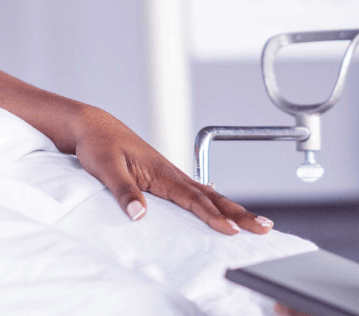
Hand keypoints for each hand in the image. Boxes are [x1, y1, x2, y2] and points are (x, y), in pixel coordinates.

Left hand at [69, 106, 274, 236]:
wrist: (93, 127)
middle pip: (213, 197)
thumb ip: (123, 191)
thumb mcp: (105, 168)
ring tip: (254, 222)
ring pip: (208, 194)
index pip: (194, 199)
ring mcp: (169, 175)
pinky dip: (213, 201)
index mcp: (162, 172)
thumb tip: (139, 215)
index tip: (232, 231)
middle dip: (240, 213)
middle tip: (265, 227)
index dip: (214, 216)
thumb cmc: (98, 144)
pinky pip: (195, 192)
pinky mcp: (163, 177)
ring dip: (232, 209)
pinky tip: (219, 206)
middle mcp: (171, 173)